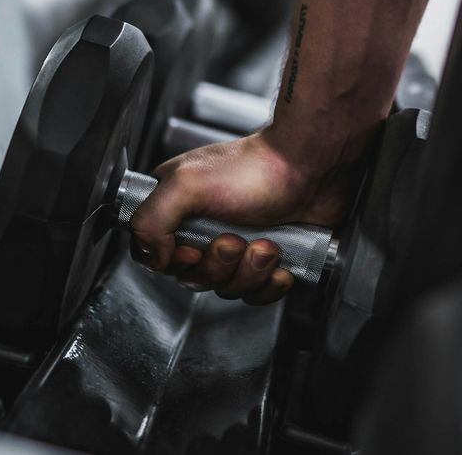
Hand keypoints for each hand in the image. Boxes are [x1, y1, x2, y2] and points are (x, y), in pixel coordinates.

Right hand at [129, 131, 360, 304]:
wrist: (311, 168)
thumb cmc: (255, 168)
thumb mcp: (186, 184)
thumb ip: (150, 220)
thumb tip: (155, 258)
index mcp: (178, 207)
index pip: (155, 255)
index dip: (175, 263)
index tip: (194, 250)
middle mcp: (204, 227)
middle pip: (194, 277)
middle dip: (218, 265)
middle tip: (234, 239)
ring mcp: (238, 243)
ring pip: (228, 287)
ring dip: (249, 271)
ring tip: (265, 244)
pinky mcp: (267, 258)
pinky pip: (258, 293)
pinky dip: (270, 283)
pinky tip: (281, 262)